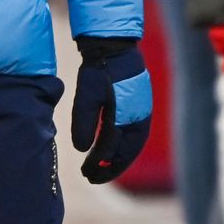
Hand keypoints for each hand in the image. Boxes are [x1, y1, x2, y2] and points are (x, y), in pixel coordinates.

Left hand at [71, 38, 151, 183]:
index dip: (100, 165)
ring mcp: (141, 112)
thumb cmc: (98, 70)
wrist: (113, 45)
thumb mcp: (86, 96)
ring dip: (117, 159)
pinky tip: (110, 149)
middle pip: (127, 152)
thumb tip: (82, 150)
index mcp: (127, 117)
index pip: (113, 150)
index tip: (86, 174)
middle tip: (93, 178)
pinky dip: (123, 146)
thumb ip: (84, 123)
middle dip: (111, 168)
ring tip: (101, 169)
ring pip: (131, 145)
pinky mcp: (139, 106)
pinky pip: (133, 134)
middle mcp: (139, 118)